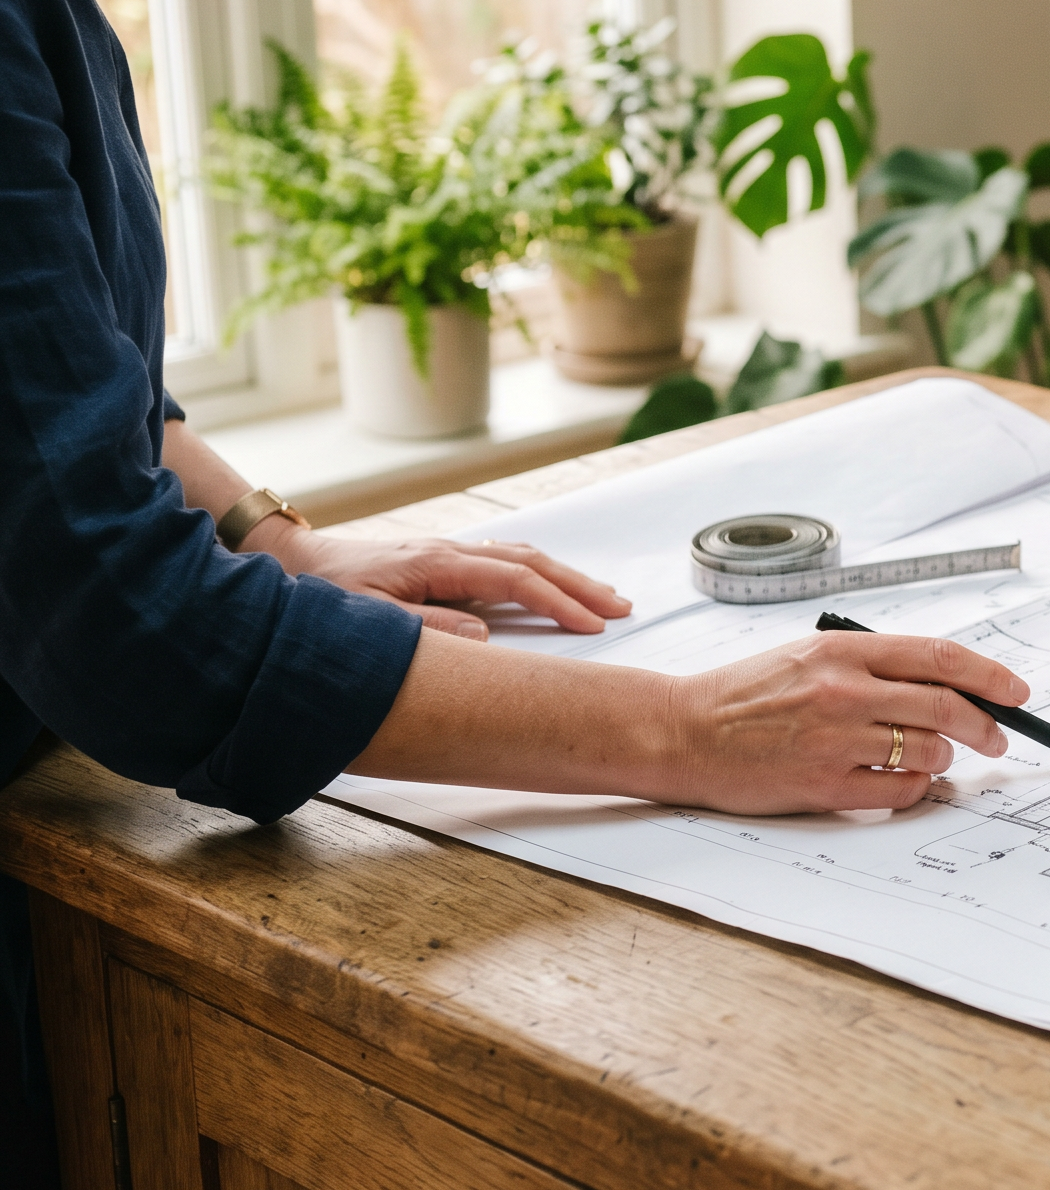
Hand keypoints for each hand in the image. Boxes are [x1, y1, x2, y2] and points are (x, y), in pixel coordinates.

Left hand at [268, 527, 629, 639]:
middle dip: (580, 586)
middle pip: (533, 562)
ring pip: (523, 557)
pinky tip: (552, 584)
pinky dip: (540, 573)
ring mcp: (449, 554)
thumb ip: (426, 630)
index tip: (592, 625)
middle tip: (622, 607)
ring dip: (566, 577)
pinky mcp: (442, 562)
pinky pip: (505, 561)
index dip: (559, 603)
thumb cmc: (322, 594)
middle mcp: (451, 552)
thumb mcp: (367, 621)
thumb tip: (485, 637)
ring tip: (602, 598)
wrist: (289, 561)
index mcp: (438, 564)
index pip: (517, 580)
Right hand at [664, 631, 1030, 813]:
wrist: (684, 731)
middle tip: (997, 739)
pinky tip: (906, 782)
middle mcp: (842, 691)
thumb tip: (945, 685)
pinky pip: (897, 791)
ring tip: (936, 758)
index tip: (1017, 693)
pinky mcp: (822, 785)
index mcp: (842, 650)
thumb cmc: (747, 695)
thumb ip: (872, 666)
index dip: (988, 676)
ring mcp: (833, 740)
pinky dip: (915, 788)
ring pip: (926, 750)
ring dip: (944, 757)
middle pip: (944, 706)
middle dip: (985, 726)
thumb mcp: (809, 656)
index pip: (938, 656)